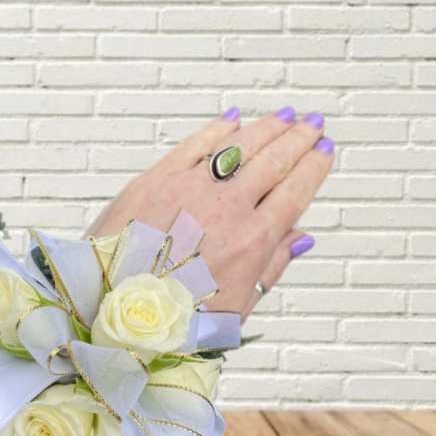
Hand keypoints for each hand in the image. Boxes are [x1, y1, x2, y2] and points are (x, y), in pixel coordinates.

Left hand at [87, 107, 334, 319]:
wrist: (109, 312)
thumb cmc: (174, 319)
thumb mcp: (236, 307)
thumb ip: (270, 266)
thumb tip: (301, 237)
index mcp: (250, 243)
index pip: (294, 193)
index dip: (314, 168)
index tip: (325, 151)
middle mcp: (225, 210)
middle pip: (273, 162)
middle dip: (299, 139)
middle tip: (313, 124)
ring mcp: (189, 190)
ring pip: (239, 146)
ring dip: (267, 127)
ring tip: (285, 116)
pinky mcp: (155, 180)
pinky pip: (194, 145)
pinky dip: (217, 129)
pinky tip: (234, 118)